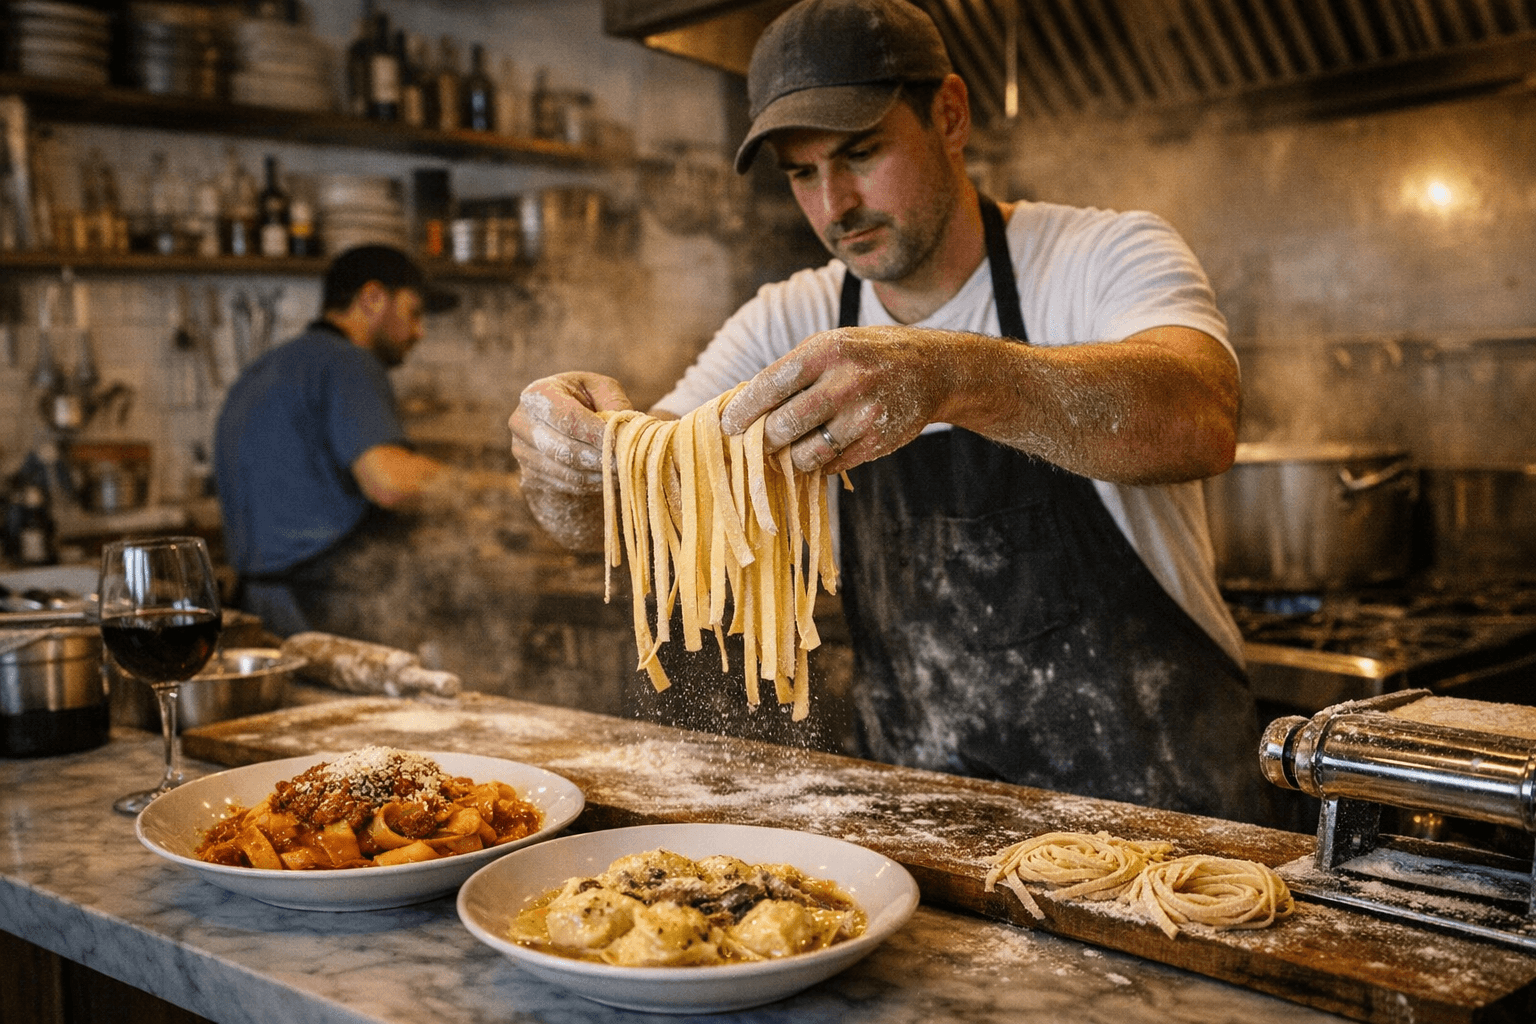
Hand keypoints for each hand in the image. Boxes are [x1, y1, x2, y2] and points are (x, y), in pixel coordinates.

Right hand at [508, 372, 633, 494]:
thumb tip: (624, 430)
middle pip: (564, 449)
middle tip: (625, 461)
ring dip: (597, 474)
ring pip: (566, 471)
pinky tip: (606, 478)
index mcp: (538, 393)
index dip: (596, 433)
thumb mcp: (603, 391)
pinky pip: (565, 486)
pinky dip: (590, 485)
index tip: (620, 442)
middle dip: (599, 457)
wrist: (563, 428)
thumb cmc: (588, 403)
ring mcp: (522, 451)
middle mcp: (522, 422)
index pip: (567, 417)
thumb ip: (615, 404)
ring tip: (620, 469)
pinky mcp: (530, 475)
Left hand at [718, 326, 958, 473]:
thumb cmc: (865, 356)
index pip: (771, 384)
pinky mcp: (878, 442)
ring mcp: (865, 415)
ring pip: (806, 454)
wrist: (932, 368)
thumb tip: (742, 408)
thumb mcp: (831, 346)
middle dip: (762, 439)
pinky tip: (817, 450)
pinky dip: (817, 463)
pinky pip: (831, 465)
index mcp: (827, 350)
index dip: (743, 409)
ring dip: (787, 458)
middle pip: (785, 425)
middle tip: (754, 443)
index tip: (727, 425)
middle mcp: (847, 382)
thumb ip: (791, 373)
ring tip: (783, 451)